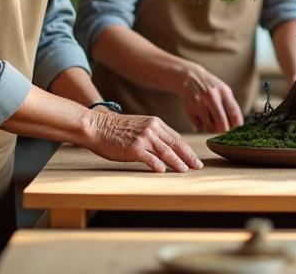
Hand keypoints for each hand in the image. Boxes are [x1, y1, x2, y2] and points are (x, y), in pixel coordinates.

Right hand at [83, 109, 203, 172]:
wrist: (97, 126)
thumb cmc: (116, 130)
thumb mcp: (140, 126)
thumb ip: (154, 134)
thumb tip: (168, 148)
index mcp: (155, 123)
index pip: (177, 138)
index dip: (188, 149)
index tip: (195, 158)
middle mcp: (152, 129)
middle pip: (176, 144)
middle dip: (189, 157)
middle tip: (198, 166)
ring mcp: (143, 138)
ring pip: (166, 152)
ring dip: (178, 163)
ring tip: (185, 171)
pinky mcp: (134, 148)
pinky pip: (150, 158)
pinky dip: (158, 165)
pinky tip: (164, 171)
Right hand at [176, 63, 243, 132]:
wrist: (189, 77)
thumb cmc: (210, 86)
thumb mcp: (224, 90)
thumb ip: (231, 105)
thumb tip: (237, 126)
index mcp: (223, 92)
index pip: (234, 113)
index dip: (237, 125)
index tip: (238, 131)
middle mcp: (211, 98)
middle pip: (222, 123)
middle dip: (226, 131)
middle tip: (226, 131)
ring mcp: (199, 105)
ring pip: (210, 128)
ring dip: (214, 130)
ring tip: (215, 125)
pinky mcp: (190, 111)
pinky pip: (200, 127)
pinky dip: (204, 127)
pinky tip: (205, 121)